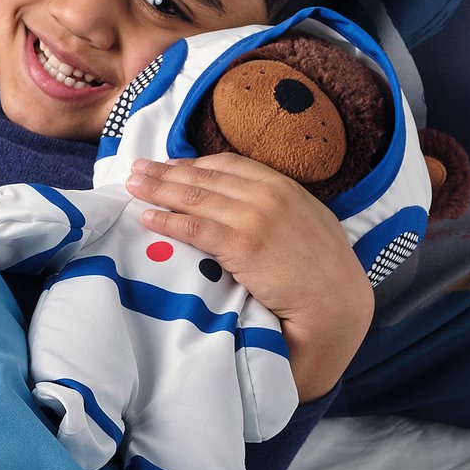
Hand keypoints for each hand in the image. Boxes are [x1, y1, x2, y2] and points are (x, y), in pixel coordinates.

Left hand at [125, 155, 373, 401]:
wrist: (337, 305)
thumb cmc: (324, 274)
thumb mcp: (308, 225)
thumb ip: (281, 209)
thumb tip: (248, 208)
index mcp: (285, 187)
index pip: (230, 165)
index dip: (195, 163)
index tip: (170, 165)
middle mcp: (269, 195)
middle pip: (205, 176)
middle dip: (166, 171)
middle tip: (137, 169)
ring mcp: (255, 218)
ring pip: (195, 197)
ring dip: (158, 190)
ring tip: (132, 187)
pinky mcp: (242, 245)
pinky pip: (195, 228)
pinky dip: (168, 220)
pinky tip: (148, 219)